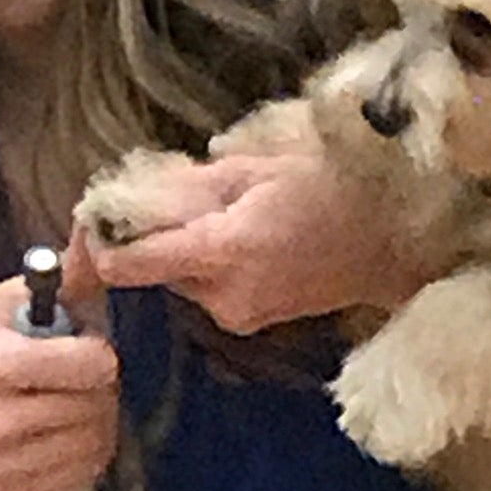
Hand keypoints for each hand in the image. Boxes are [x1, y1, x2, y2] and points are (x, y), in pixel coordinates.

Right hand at [0, 279, 118, 490]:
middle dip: (97, 387)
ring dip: (93, 423)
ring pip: (94, 445)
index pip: (93, 365)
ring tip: (67, 405)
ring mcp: (2, 466)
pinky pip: (77, 478)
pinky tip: (57, 437)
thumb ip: (48, 287)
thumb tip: (93, 249)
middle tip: (78, 379)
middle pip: (97, 406)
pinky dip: (79, 457)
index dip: (96, 352)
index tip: (85, 349)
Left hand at [69, 110, 415, 334]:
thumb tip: (126, 195)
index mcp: (223, 251)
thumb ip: (183, 186)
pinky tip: (239, 236)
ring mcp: (237, 315)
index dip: (98, 244)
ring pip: (176, 278)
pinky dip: (206, 263)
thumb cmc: (331, 189)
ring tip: (219, 212)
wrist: (394, 240)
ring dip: (179, 247)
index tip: (95, 219)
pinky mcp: (248, 322)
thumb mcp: (251, 168)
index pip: (126, 264)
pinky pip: (204, 289)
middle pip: (148, 270)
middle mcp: (223, 295)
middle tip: (169, 196)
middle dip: (147, 235)